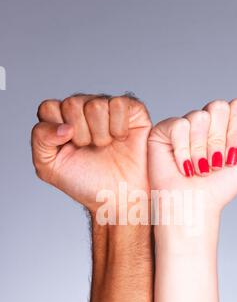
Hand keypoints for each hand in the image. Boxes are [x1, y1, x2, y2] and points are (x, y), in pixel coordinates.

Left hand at [31, 94, 151, 212]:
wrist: (117, 197)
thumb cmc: (86, 182)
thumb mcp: (49, 167)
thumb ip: (40, 140)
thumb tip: (64, 126)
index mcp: (61, 120)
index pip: (49, 108)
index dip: (56, 131)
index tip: (68, 148)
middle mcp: (84, 109)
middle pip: (72, 104)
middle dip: (81, 135)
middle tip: (90, 149)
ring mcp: (107, 107)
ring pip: (96, 105)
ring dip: (100, 134)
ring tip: (105, 146)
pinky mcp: (131, 109)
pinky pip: (119, 104)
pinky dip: (119, 128)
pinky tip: (121, 139)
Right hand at [148, 86, 236, 215]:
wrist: (194, 204)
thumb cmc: (220, 186)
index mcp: (227, 124)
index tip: (231, 159)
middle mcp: (207, 120)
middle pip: (220, 107)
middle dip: (220, 142)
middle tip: (214, 164)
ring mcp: (186, 123)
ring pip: (200, 117)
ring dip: (201, 151)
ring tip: (198, 168)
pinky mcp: (164, 130)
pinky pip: (180, 126)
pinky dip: (184, 152)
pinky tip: (182, 166)